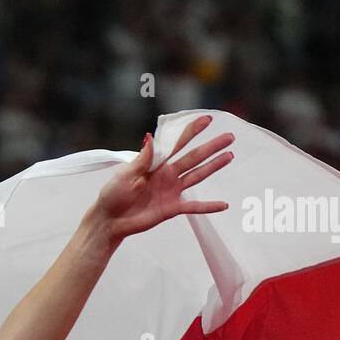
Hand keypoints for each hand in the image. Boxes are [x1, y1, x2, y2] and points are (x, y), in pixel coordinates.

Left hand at [92, 114, 233, 242]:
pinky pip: (194, 207)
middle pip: (194, 157)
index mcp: (156, 163)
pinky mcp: (172, 208)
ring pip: (198, 176)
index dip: (192, 132)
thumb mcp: (125, 174)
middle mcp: (168, 175)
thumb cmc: (113, 195)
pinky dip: (209, 206)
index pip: (177, 144)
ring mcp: (172, 191)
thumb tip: (150, 136)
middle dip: (211, 147)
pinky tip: (224, 204)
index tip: (207, 120)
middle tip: (230, 137)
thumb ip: (142, 159)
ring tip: (229, 156)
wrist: (110, 220)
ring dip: (214, 166)